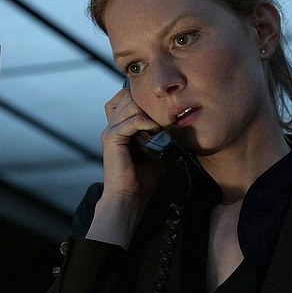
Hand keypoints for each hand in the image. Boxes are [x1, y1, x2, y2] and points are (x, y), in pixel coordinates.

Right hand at [86, 87, 162, 247]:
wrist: (131, 197)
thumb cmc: (144, 177)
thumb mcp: (158, 150)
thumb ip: (162, 134)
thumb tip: (181, 123)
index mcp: (121, 126)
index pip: (126, 97)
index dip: (142, 99)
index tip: (160, 111)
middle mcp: (113, 125)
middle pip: (127, 96)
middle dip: (146, 103)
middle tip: (160, 119)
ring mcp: (110, 130)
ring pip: (129, 104)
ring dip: (147, 113)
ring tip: (158, 128)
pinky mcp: (111, 138)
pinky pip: (129, 121)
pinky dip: (144, 123)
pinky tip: (153, 132)